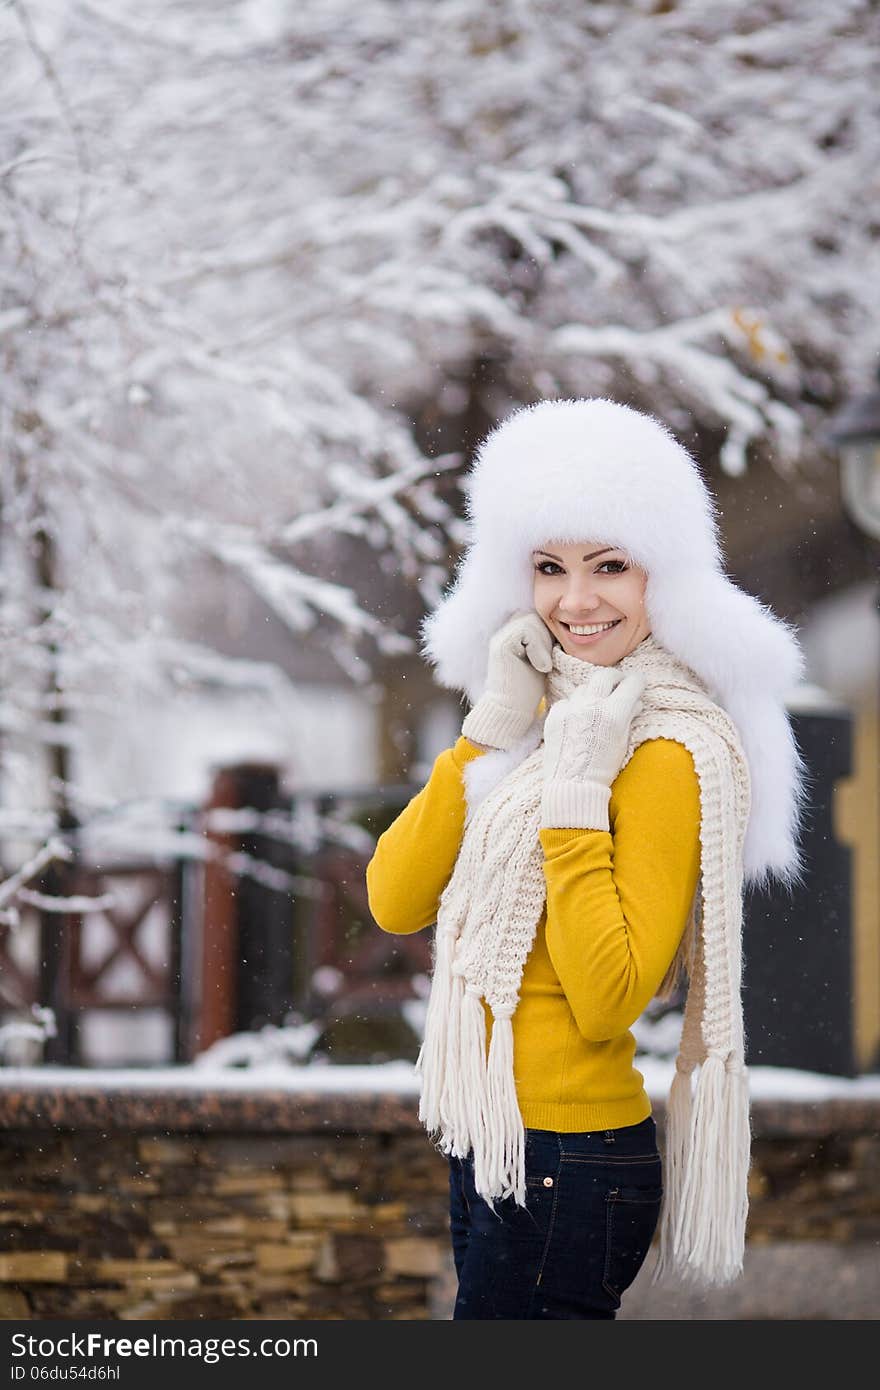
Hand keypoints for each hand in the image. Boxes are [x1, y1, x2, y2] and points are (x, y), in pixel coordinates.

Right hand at [461, 609, 553, 750]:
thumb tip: (564, 626)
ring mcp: (500, 638)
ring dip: (543, 643)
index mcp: (513, 635)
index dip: (548, 633)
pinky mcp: (500, 645)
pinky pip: (525, 631)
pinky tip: (540, 667)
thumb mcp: (541, 660)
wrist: (510, 711)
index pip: (536, 618)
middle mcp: (504, 633)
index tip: (551, 657)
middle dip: (546, 637)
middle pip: (534, 616)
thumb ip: (545, 643)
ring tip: (543, 666)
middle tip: (547, 662)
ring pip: (530, 621)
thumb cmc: (527, 690)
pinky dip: (537, 648)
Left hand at [540, 670, 646, 829]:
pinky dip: (574, 706)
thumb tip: (636, 702)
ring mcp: (570, 709)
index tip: (637, 683)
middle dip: (614, 677)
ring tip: (596, 704)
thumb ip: (629, 717)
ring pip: (584, 688)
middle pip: (604, 676)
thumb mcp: (622, 742)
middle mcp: (591, 706)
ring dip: (593, 693)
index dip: (637, 682)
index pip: (630, 685)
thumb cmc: (603, 769)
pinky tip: (578, 718)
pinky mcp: (554, 716)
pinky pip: (567, 701)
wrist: (572, 786)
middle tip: (618, 683)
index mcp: (614, 714)